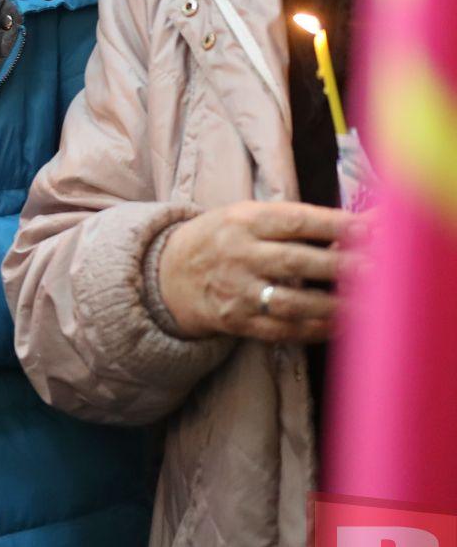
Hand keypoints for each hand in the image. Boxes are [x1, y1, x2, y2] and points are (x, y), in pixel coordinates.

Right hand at [157, 200, 358, 342]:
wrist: (168, 274)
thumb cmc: (222, 239)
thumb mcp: (248, 217)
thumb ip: (298, 222)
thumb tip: (365, 224)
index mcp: (242, 221)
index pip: (294, 221)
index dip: (333, 225)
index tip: (370, 229)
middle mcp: (238, 254)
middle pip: (296, 261)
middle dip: (341, 267)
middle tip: (379, 271)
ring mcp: (237, 290)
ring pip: (291, 302)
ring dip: (333, 305)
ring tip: (370, 306)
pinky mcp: (237, 320)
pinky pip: (281, 329)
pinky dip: (315, 329)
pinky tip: (340, 325)